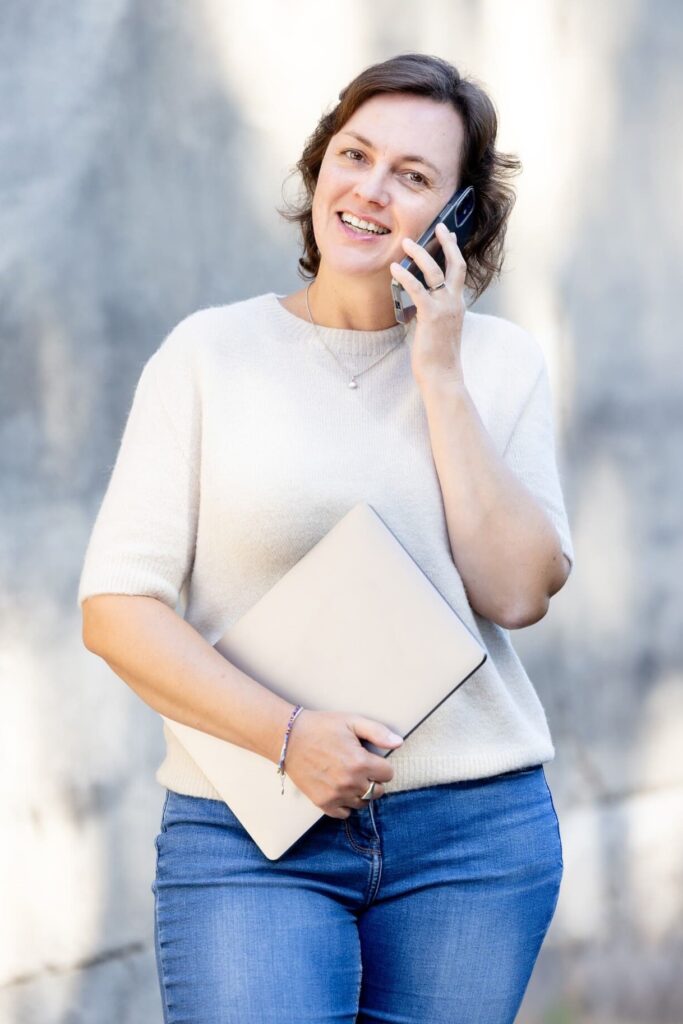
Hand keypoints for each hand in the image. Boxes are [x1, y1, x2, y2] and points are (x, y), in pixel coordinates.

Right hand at [282, 709, 402, 818]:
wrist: (289, 738)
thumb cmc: (322, 727)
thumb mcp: (352, 721)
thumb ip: (378, 732)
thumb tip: (399, 742)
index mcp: (360, 762)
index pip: (388, 774)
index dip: (382, 766)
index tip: (371, 759)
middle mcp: (350, 782)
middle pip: (377, 791)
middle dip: (374, 780)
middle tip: (361, 769)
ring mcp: (336, 795)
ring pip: (362, 803)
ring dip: (361, 792)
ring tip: (350, 778)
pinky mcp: (323, 803)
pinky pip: (345, 814)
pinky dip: (346, 805)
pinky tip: (341, 790)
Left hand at [390, 221, 466, 387]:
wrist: (442, 375)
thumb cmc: (437, 357)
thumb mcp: (438, 329)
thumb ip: (432, 313)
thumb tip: (417, 304)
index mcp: (458, 305)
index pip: (459, 272)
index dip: (454, 252)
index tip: (448, 236)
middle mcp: (455, 303)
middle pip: (456, 264)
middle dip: (447, 243)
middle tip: (439, 226)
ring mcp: (445, 308)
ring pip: (434, 271)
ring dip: (419, 254)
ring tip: (405, 243)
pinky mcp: (430, 315)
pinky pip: (417, 288)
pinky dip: (404, 276)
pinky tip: (393, 269)